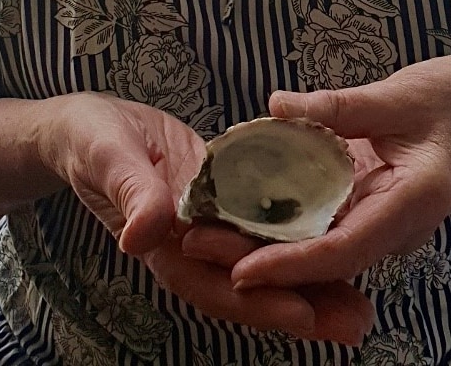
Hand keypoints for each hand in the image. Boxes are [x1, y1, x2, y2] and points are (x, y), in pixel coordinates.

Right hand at [36, 92, 373, 341]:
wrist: (90, 128)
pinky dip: (296, 240)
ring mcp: (209, 226)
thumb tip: (146, 234)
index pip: (213, 282)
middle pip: (248, 285)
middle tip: (357, 323)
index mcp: (163, 244)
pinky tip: (336, 244)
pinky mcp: (223, 200)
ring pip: (262, 263)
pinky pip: (261, 227)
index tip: (303, 313)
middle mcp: (191, 245)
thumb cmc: (91, 142)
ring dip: (308, 284)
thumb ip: (132, 193)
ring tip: (360, 305)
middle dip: (300, 306)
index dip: (256, 301)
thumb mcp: (109, 157)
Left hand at [181, 57, 450, 293]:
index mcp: (414, 201)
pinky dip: (281, 224)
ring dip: (265, 245)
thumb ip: (339, 105)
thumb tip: (277, 107)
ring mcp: (381, 222)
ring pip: (320, 248)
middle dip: (264, 260)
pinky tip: (236, 212)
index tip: (243, 270)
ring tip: (205, 232)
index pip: (347, 247)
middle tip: (199, 245)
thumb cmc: (441, 97)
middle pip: (325, 257)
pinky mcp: (366, 211)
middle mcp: (398, 225)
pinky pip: (321, 226)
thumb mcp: (394, 94)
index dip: (294, 264)